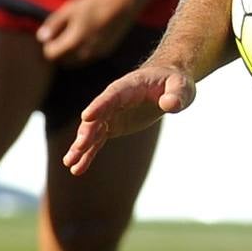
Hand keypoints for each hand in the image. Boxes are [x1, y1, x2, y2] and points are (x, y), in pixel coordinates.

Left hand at [37, 0, 136, 64]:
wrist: (122, 4)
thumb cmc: (93, 4)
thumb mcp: (69, 9)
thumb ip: (53, 24)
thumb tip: (41, 38)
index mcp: (72, 43)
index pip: (51, 54)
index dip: (49, 44)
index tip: (54, 32)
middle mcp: (84, 53)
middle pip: (62, 61)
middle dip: (59, 51)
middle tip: (63, 34)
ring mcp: (96, 54)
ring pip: (75, 62)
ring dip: (71, 53)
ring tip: (75, 35)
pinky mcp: (105, 52)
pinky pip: (87, 58)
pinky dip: (83, 51)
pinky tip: (88, 35)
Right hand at [63, 63, 195, 175]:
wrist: (166, 83)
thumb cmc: (174, 82)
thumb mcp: (182, 85)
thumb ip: (177, 94)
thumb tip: (170, 104)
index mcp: (130, 86)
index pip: (113, 95)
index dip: (100, 105)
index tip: (87, 116)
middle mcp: (115, 100)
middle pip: (98, 116)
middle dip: (88, 131)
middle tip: (79, 147)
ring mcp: (112, 114)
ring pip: (93, 130)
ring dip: (82, 146)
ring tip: (69, 162)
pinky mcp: (112, 126)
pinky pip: (97, 141)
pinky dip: (88, 154)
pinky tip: (77, 169)